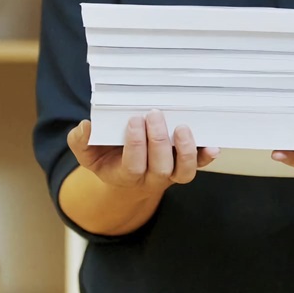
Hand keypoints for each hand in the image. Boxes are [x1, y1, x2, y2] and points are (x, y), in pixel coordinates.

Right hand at [67, 109, 218, 198]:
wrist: (126, 174)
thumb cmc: (107, 158)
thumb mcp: (87, 152)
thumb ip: (81, 141)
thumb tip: (86, 127)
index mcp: (126, 175)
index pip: (133, 165)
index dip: (136, 145)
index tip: (133, 120)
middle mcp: (152, 178)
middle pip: (161, 166)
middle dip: (158, 140)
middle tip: (154, 114)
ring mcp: (171, 174)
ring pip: (184, 171)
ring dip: (186, 150)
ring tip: (181, 127)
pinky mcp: (185, 166)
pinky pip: (199, 165)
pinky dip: (207, 156)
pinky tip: (213, 145)